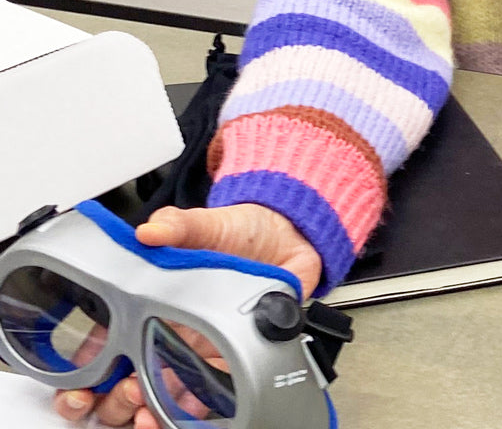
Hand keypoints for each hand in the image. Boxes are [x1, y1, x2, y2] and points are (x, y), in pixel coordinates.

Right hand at [53, 204, 320, 424]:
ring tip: (146, 412)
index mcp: (157, 302)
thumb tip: (148, 231)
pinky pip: (209, 397)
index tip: (81, 383)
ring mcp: (202, 350)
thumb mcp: (205, 223)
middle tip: (124, 391)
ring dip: (148, 411)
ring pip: (162, 397)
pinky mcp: (233, 358)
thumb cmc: (239, 231)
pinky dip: (193, 412)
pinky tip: (185, 413)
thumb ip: (177, 225)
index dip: (92, 369)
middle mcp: (175, 331)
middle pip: (129, 381)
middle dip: (117, 398)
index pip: (111, 344)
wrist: (289, 234)